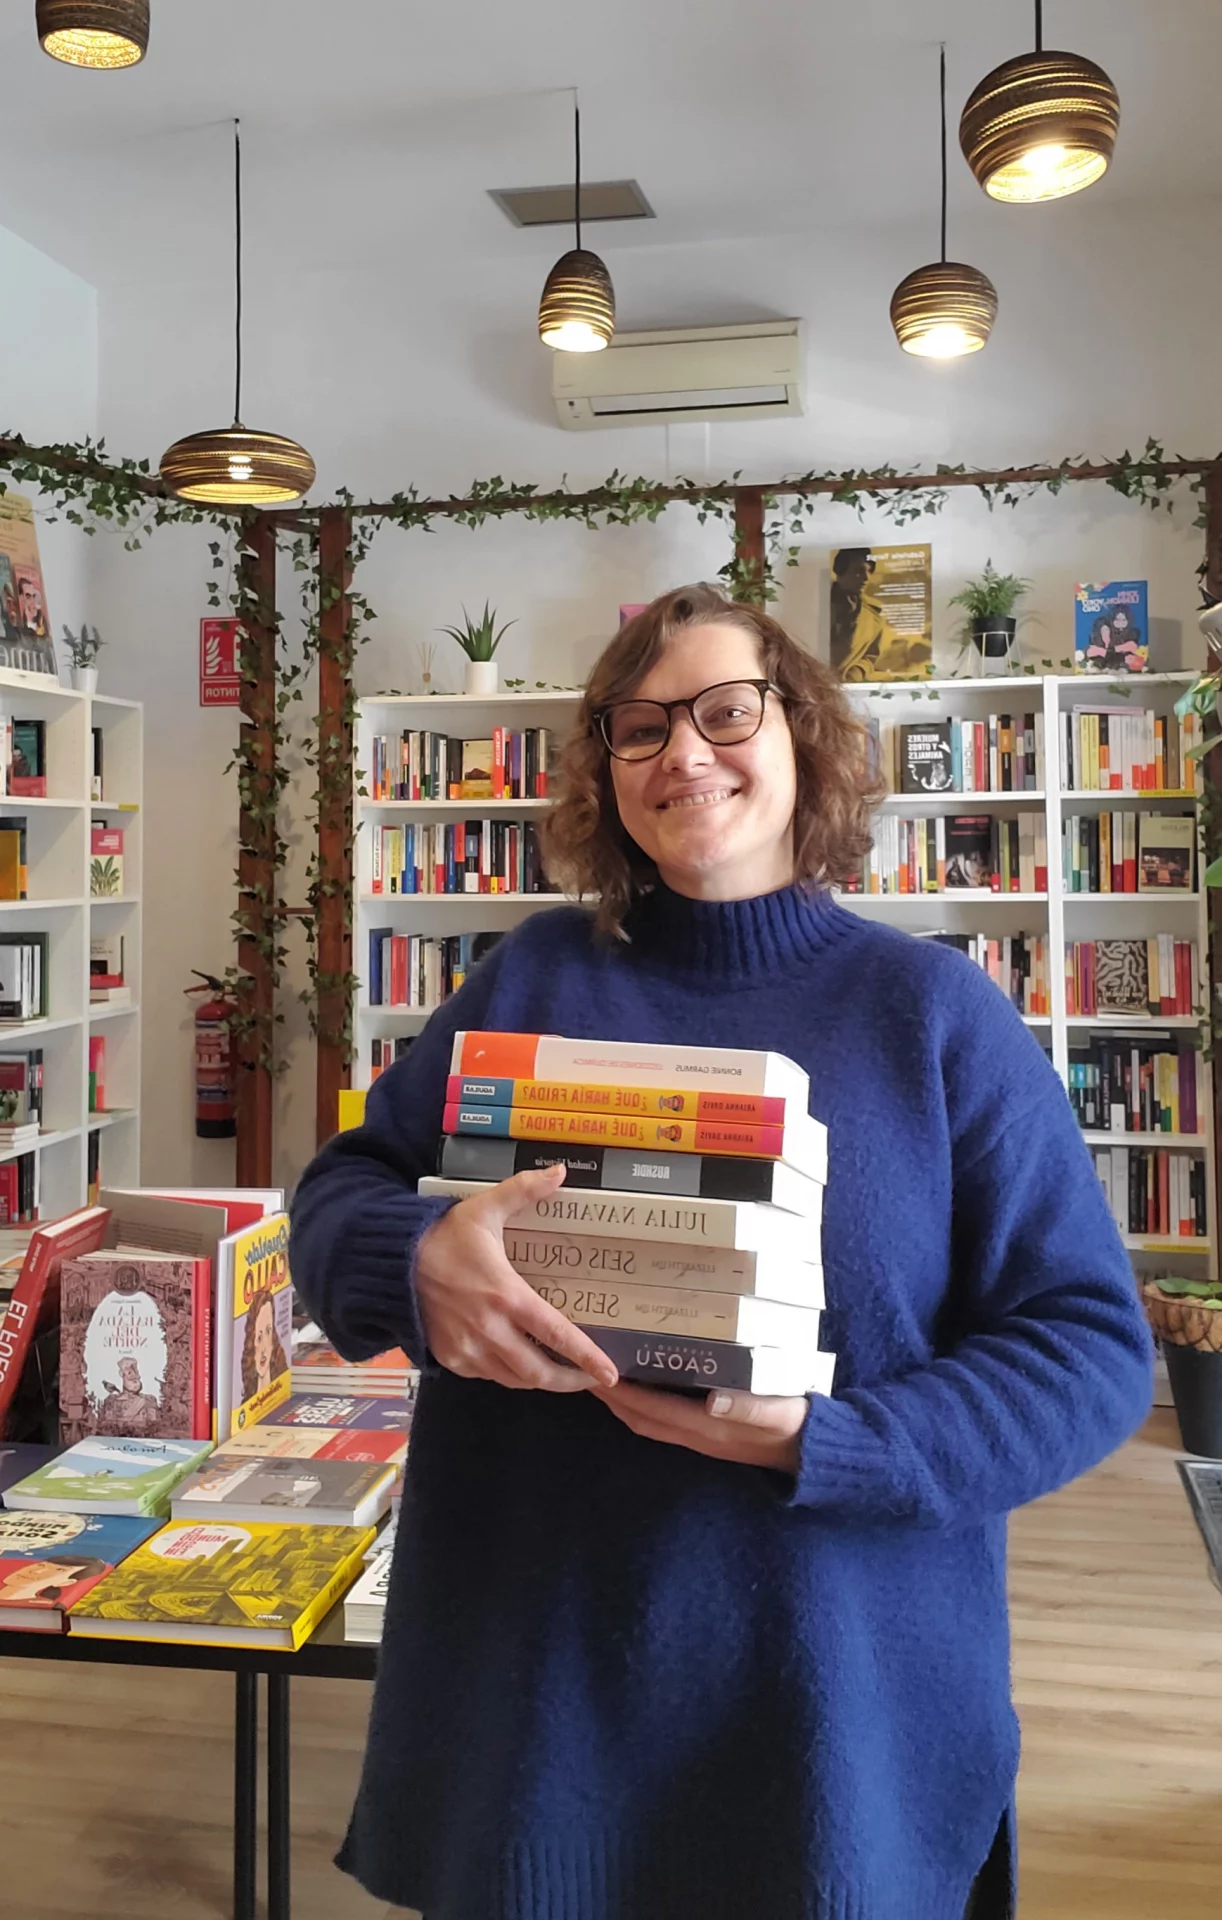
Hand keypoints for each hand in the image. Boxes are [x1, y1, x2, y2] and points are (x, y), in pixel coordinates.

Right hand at [415, 1162, 618, 1393]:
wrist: (389, 1262)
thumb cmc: (442, 1235)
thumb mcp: (484, 1209)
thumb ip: (524, 1191)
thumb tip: (560, 1171)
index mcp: (506, 1295)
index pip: (556, 1334)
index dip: (586, 1358)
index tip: (610, 1373)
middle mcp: (489, 1330)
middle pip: (538, 1372)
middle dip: (568, 1381)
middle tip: (588, 1379)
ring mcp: (467, 1349)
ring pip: (514, 1379)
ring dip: (538, 1379)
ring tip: (558, 1371)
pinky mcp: (450, 1358)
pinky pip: (487, 1375)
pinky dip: (507, 1374)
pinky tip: (518, 1360)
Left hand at [589, 1379, 807, 1472]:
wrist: (814, 1452)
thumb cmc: (796, 1423)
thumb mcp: (777, 1410)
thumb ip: (748, 1404)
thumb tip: (713, 1399)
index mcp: (708, 1427)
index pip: (652, 1409)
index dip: (620, 1393)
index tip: (594, 1372)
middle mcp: (697, 1435)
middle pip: (641, 1419)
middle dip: (611, 1398)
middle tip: (585, 1369)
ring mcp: (702, 1438)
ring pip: (651, 1422)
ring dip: (623, 1403)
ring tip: (604, 1376)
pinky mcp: (710, 1435)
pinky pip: (666, 1421)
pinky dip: (645, 1405)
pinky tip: (644, 1385)